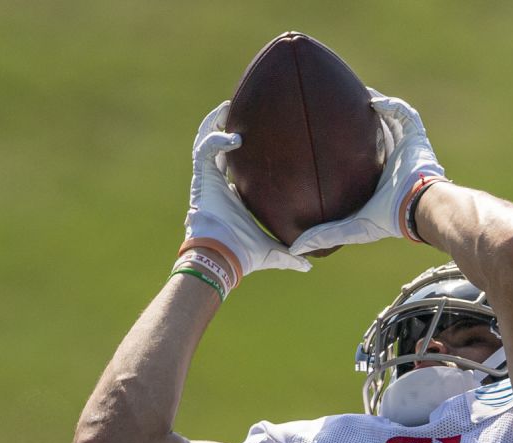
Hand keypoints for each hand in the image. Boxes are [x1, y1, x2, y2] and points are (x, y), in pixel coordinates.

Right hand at [181, 101, 310, 277]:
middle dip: (222, 126)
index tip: (257, 136)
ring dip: (213, 123)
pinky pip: (204, 150)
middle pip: (216, 147)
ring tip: (226, 107)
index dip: (240, 151)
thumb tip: (310, 264)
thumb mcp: (273, 251)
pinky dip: (216, 139)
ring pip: (204, 141)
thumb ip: (290, 255)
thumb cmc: (242, 255)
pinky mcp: (201, 178)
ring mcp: (207, 179)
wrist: (221, 257)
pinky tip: (234, 135)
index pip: (234, 166)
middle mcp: (217, 183)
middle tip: (237, 109)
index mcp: (231, 196)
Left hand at [289, 90, 446, 255]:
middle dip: (358, 119)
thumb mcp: (351, 227)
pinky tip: (372, 99)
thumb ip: (325, 234)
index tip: (322, 135)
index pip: (357, 157)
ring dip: (375, 105)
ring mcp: (405, 146)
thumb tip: (295, 247)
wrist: (417, 206)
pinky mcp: (417, 136)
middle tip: (336, 106)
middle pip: (373, 133)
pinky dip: (390, 105)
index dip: (343, 146)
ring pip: (389, 119)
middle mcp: (392, 159)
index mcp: (378, 177)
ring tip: (356, 93)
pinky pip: (404, 114)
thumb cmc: (388, 218)